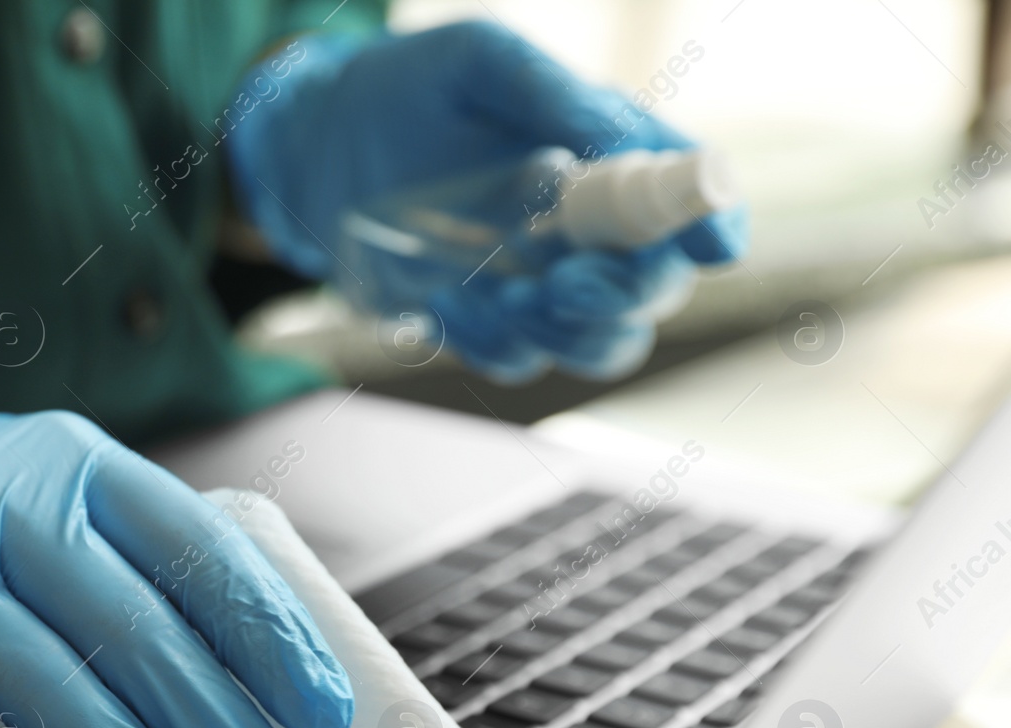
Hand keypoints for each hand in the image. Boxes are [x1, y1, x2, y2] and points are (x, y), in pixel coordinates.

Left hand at [227, 22, 748, 381]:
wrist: (319, 143)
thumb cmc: (410, 87)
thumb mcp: (481, 62)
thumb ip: (553, 96)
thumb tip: (615, 145)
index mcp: (610, 157)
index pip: (690, 201)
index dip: (713, 224)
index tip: (710, 248)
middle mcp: (590, 229)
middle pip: (653, 290)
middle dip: (623, 296)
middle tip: (564, 282)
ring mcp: (541, 284)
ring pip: (599, 345)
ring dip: (563, 334)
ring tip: (502, 294)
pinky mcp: (487, 321)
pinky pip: (515, 359)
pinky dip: (488, 343)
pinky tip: (444, 300)